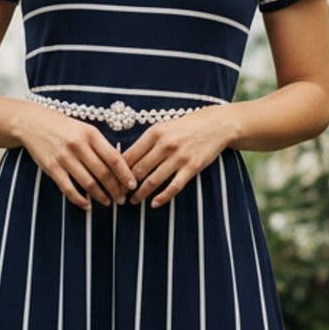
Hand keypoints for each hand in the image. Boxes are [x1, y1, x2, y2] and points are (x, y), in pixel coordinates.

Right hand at [17, 102, 137, 209]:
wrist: (33, 123)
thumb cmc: (64, 128)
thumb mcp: (85, 130)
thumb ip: (101, 147)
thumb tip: (120, 168)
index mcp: (91, 134)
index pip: (114, 158)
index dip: (125, 174)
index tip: (132, 185)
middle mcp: (78, 145)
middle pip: (103, 173)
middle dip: (116, 189)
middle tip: (122, 199)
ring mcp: (64, 158)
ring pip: (88, 183)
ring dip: (101, 196)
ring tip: (108, 202)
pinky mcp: (52, 168)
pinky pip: (69, 189)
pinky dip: (80, 200)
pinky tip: (87, 204)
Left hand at [121, 106, 236, 207]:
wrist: (216, 125)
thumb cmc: (186, 126)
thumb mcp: (164, 127)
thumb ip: (147, 142)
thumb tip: (126, 159)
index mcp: (154, 133)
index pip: (130, 155)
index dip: (118, 171)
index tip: (112, 181)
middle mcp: (165, 144)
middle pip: (138, 170)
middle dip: (126, 185)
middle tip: (119, 195)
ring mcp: (179, 157)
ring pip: (153, 180)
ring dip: (141, 194)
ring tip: (133, 201)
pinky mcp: (192, 167)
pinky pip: (174, 186)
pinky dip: (162, 197)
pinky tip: (155, 204)